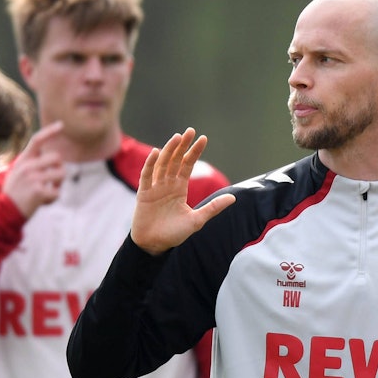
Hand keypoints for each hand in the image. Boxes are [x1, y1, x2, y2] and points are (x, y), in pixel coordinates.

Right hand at [2, 122, 65, 218]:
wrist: (4, 214)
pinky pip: (57, 192)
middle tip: (53, 182)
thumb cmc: (14, 195)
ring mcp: (32, 177)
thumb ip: (32, 164)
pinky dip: (52, 199)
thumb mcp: (18, 174)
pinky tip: (42, 203)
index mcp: (22, 160)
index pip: (37, 140)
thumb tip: (55, 159)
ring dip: (58, 185)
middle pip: (57, 158)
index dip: (50, 131)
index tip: (62, 125)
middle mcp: (27, 166)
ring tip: (47, 192)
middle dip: (59, 170)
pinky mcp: (38, 190)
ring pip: (61, 173)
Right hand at [131, 128, 235, 253]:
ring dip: (169, 151)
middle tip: (190, 131)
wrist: (155, 245)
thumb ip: (213, 207)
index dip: (194, 152)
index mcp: (179, 188)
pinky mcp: (143, 194)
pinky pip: (146, 176)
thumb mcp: (197, 220)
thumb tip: (234, 198)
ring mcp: (155, 188)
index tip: (203, 138)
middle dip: (182, 146)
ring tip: (177, 137)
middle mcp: (167, 185)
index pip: (187, 165)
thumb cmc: (174, 234)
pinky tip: (156, 153)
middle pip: (175, 160)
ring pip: (162, 165)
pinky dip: (150, 165)